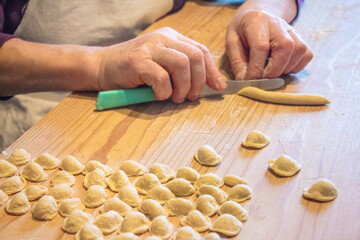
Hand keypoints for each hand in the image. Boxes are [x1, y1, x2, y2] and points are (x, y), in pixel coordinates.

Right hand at [97, 27, 226, 102]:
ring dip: (183, 87)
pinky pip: (161, 77)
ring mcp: (150, 48)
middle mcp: (163, 39)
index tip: (218, 87)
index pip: (201, 50)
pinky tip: (157, 95)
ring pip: (182, 64)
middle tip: (190, 96)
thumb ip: (181, 70)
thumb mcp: (161, 65)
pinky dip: (164, 91)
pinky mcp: (137, 60)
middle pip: (196, 56)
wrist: (101, 66)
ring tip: (174, 97)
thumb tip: (206, 86)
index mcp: (172, 38)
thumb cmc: (134, 71)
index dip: (212, 71)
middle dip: (199, 81)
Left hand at [226, 10, 312, 79]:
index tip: (251, 81)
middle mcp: (277, 24)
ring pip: (299, 51)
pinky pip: (306, 55)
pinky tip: (282, 68)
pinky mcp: (300, 39)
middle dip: (275, 69)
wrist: (256, 17)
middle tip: (264, 80)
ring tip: (271, 73)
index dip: (256, 67)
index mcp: (256, 22)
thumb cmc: (242, 32)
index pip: (261, 46)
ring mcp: (292, 30)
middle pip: (286, 46)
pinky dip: (296, 67)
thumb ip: (238, 62)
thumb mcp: (232, 43)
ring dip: (286, 69)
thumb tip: (244, 82)